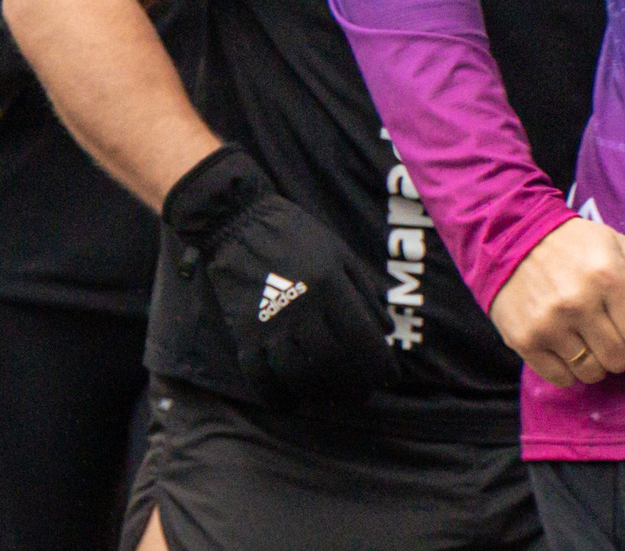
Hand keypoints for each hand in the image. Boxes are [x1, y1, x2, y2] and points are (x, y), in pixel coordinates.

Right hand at [161, 145, 397, 405]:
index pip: (364, 341)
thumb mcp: (339, 253)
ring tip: (330, 398)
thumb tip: (385, 331)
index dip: (381, 367)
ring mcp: (270, 320)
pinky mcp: (244, 329)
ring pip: (299, 374)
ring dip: (319, 394)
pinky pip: (258, 374)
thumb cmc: (295, 235)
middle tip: (361, 393)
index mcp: (330, 286)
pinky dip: (274, 395)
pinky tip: (287, 402)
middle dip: (354, 386)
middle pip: (334, 363)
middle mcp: (302, 307)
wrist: (237, 222)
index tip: (387, 377)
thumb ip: (364, 291)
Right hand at [490, 217, 624, 385]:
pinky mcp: (523, 339)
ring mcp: (548, 324)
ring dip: (593, 362)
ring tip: (584, 341)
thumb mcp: (618, 245)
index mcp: (607, 277)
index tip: (623, 318)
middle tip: (605, 332)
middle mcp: (578, 303)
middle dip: (619, 349)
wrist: (509, 236)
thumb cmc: (573, 243)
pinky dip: (567, 370)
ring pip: (591, 373)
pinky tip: (564, 348)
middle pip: (619, 359)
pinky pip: (560, 378)